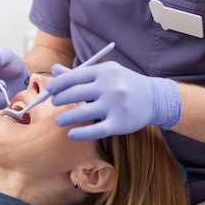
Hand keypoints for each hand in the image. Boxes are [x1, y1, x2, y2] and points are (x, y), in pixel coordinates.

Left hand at [45, 61, 180, 139]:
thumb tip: (54, 70)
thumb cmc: (124, 84)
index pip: (75, 76)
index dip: (59, 83)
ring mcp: (115, 106)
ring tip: (59, 121)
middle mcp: (110, 86)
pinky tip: (71, 134)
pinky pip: (96, 130)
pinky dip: (81, 133)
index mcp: (105, 71)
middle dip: (60, 99)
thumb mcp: (105, 73)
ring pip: (83, 112)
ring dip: (67, 117)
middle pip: (76, 93)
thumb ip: (79, 74)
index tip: (50, 90)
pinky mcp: (120, 124)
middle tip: (53, 104)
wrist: (154, 98)